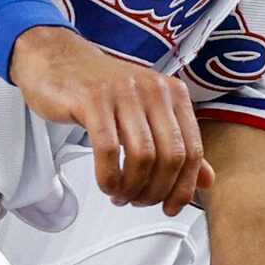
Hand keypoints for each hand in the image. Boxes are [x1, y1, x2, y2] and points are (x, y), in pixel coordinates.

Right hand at [9, 25, 212, 214]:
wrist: (57, 58)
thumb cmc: (103, 90)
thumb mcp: (147, 113)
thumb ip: (178, 145)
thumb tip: (207, 180)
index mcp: (174, 93)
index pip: (193, 150)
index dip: (184, 187)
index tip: (170, 206)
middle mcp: (154, 89)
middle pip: (171, 157)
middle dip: (156, 191)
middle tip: (139, 202)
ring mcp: (124, 92)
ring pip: (142, 156)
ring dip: (132, 187)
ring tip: (121, 195)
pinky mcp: (93, 99)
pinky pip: (109, 150)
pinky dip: (109, 177)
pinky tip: (106, 185)